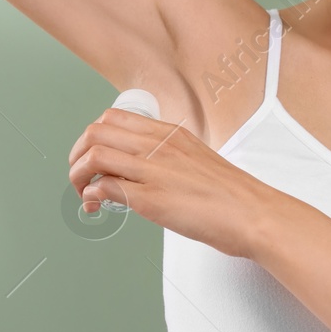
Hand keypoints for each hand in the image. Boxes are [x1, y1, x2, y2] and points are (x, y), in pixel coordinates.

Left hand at [69, 108, 283, 258]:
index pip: (113, 118)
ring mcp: (154, 171)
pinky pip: (104, 188)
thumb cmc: (231, 195)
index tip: (93, 156)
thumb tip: (141, 172)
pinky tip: (96, 208)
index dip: (93, 136)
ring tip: (83, 194)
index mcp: (170, 133)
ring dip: (77, 176)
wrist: (254, 214)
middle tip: (78, 175)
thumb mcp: (197, 160)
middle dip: (76, 154)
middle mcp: (158, 146)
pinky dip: (90, 197)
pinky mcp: (151, 199)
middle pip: (95, 132)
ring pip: (94, 156)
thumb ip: (168, 159)